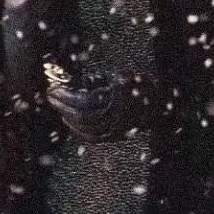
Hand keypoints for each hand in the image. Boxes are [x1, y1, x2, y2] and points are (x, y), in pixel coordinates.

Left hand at [45, 63, 161, 141]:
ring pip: (86, 128)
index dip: (67, 97)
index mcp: (119, 99)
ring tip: (57, 104)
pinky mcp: (116, 135)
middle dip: (63, 106)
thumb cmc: (141, 86)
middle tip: (51, 95)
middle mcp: (119, 117)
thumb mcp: (121, 76)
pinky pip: (93, 137)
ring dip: (67, 116)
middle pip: (83, 116)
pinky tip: (68, 120)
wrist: (162, 106)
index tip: (54, 88)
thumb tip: (74, 83)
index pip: (86, 102)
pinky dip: (77, 130)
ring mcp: (118, 129)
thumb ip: (99, 80)